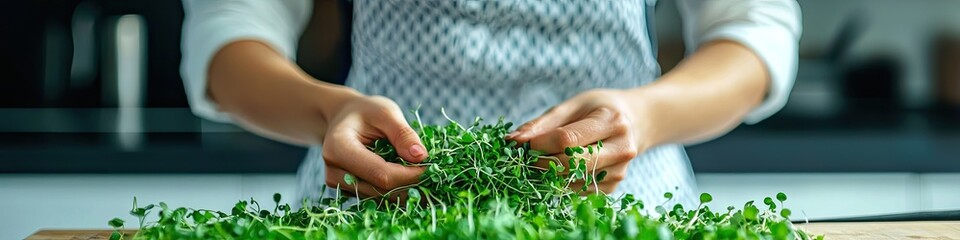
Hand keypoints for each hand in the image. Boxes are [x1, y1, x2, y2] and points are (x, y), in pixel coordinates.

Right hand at [321, 95, 427, 198]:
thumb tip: (421, 157)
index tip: (431, 168)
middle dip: (410, 185)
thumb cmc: (365, 112)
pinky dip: (397, 191)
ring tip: (424, 176)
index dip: (409, 176)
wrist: (344, 118)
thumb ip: (403, 134)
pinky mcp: (349, 191)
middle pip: (380, 190)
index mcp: (339, 149)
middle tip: (434, 175)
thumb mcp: (386, 112)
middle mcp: (334, 171)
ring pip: (381, 197)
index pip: (381, 174)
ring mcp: (339, 184)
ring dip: (405, 190)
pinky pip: (377, 197)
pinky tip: (410, 180)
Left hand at [508, 89, 650, 193]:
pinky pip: (578, 190)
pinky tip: (560, 170)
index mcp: (612, 122)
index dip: (540, 145)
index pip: (568, 140)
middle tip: (528, 156)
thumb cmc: (599, 109)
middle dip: (542, 162)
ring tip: (542, 161)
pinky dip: (563, 182)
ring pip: (572, 181)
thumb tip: (512, 140)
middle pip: (570, 164)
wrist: (636, 122)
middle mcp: (622, 148)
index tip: (524, 144)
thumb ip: (542, 124)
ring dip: (549, 175)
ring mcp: (620, 171)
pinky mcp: (614, 187)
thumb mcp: (573, 105)